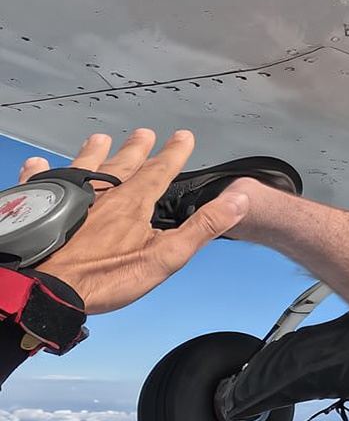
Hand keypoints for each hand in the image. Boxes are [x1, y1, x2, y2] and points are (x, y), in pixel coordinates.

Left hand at [23, 130, 247, 313]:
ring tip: (100, 140)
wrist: (46, 288)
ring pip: (83, 168)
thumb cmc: (105, 277)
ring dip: (94, 152)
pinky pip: (40, 183)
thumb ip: (202, 227)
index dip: (174, 153)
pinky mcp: (40, 209)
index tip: (183, 137)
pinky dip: (41, 171)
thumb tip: (238, 201)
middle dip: (136, 148)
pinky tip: (38, 163)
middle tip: (144, 133)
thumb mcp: (166, 257)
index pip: (160, 171)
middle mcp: (102, 193)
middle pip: (122, 165)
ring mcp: (69, 199)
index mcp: (133, 202)